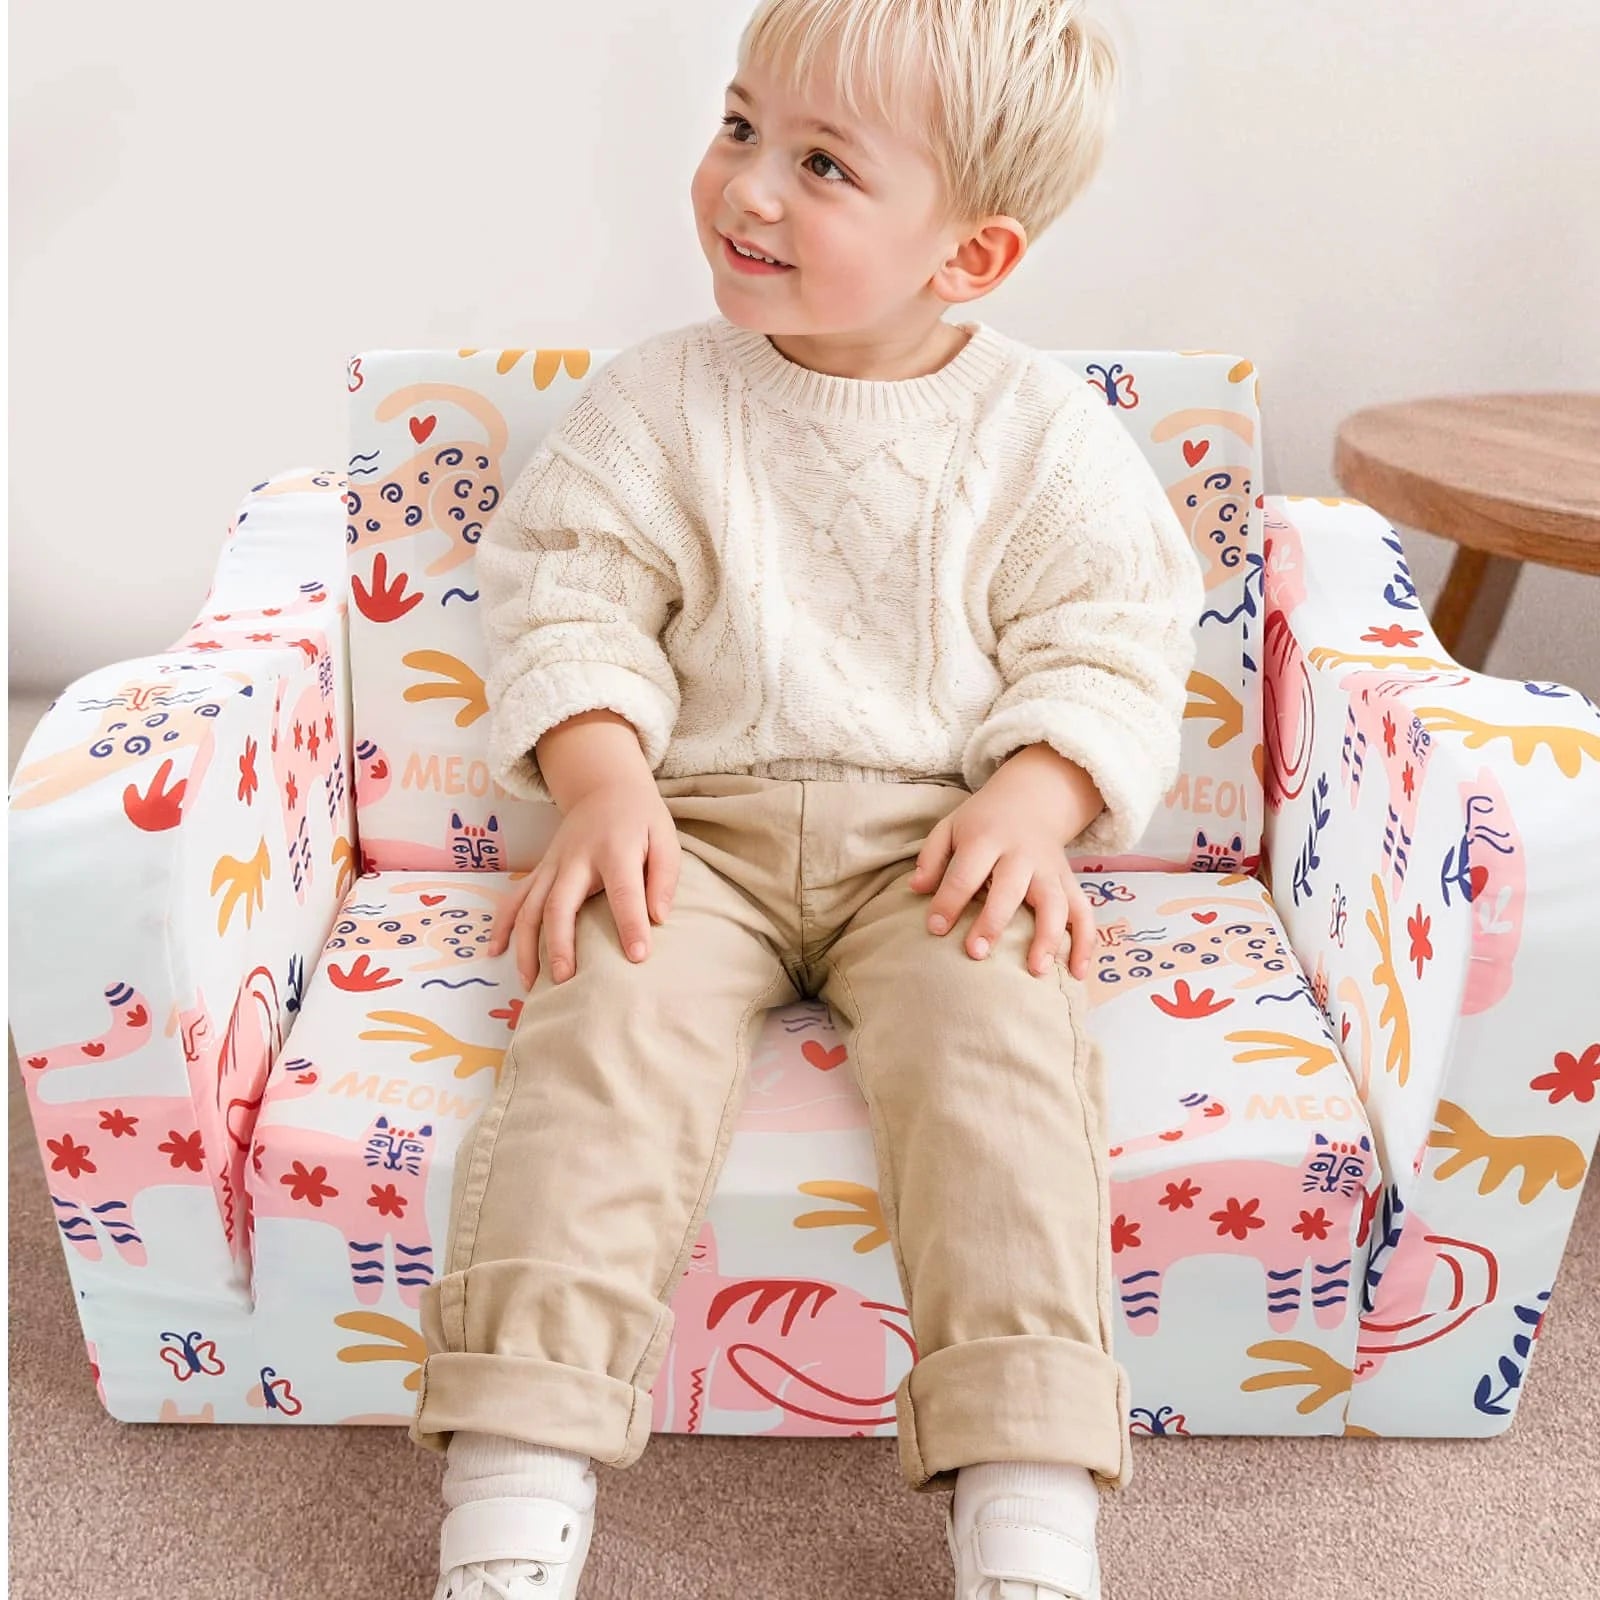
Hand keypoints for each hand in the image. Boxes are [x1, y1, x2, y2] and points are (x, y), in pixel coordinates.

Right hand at [485, 777, 679, 989]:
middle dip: (560, 944)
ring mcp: (553, 864)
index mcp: (615, 850)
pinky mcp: (541, 869)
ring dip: (526, 946)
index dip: (631, 924)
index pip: (624, 891)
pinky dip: (502, 925)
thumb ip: (664, 876)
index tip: (638, 956)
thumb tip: (658, 917)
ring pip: (530, 907)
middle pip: (560, 904)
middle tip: (566, 980)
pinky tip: (495, 952)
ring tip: (529, 984)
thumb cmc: (640, 819)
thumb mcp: (665, 837)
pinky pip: (515, 898)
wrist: (604, 787)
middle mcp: (576, 858)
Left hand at [908, 751, 1099, 979]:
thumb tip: (916, 888)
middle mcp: (1022, 854)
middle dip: (994, 921)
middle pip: (1010, 889)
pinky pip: (1084, 912)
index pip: (966, 873)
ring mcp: (1050, 869)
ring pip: (1055, 903)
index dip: (949, 901)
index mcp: (987, 839)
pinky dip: (1085, 942)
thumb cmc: (983, 822)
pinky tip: (1077, 972)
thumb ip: (932, 857)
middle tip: (976, 953)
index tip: (935, 929)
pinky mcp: (1069, 882)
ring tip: (1037, 971)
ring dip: (1049, 937)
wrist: (1031, 798)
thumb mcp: (951, 827)